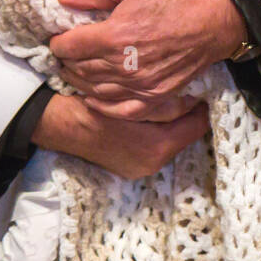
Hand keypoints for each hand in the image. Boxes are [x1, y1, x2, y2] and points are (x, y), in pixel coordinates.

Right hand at [30, 92, 209, 179]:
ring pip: (169, 142)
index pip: (196, 127)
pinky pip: (152, 147)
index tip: (200, 91)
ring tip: (166, 105)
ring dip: (170, 125)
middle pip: (184, 137)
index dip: (201, 107)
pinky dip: (154, 134)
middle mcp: (152, 164)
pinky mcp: (128, 168)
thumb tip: (193, 99)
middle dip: (186, 116)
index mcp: (157, 147)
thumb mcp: (133, 99)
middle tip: (185, 94)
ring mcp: (139, 169)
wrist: (60, 124)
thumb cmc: (94, 107)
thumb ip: (166, 101)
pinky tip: (147, 119)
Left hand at [48, 0, 246, 113]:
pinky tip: (93, 99)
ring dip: (79, 82)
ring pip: (95, 89)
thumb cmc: (175, 0)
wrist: (214, 21)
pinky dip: (102, 106)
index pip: (71, 46)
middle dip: (67, 62)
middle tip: (64, 56)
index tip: (58, 40)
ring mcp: (141, 85)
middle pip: (80, 69)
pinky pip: (121, 110)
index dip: (59, 44)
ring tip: (74, 72)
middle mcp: (125, 65)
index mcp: (115, 36)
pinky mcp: (155, 97)